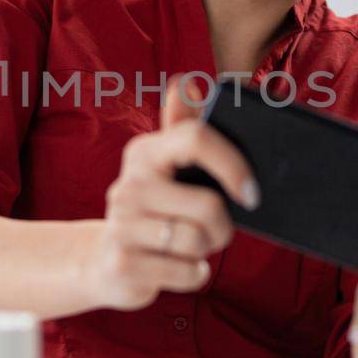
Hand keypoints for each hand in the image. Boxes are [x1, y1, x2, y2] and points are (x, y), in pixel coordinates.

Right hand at [82, 74, 258, 310]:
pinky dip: (194, 274)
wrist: (105, 263)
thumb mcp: (166, 171)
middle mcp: (129, 185)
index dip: (232, 163)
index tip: (252, 193)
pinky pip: (188, 273)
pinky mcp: (123, 265)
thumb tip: (186, 84)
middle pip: (207, 205)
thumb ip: (182, 130)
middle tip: (213, 231)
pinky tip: (179, 267)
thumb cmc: (154, 212)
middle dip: (222, 227)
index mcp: (145, 153)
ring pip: (197, 241)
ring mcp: (122, 225)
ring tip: (190, 248)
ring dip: (206, 252)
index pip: (195, 139)